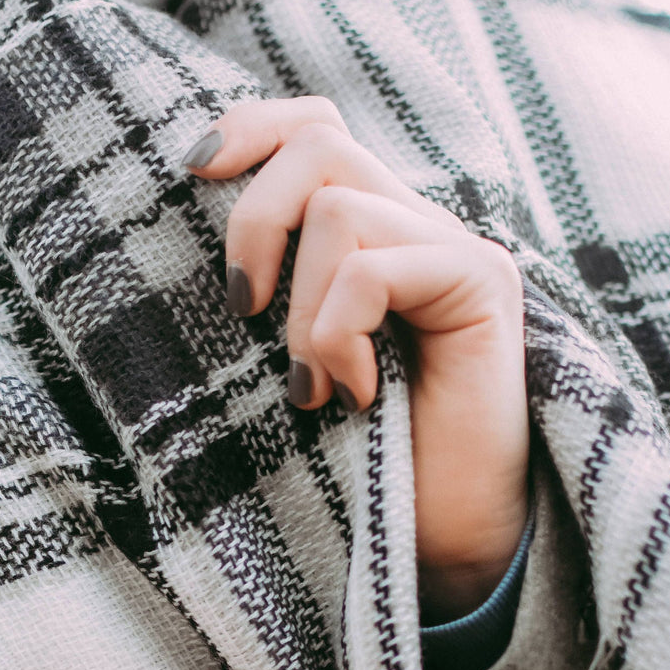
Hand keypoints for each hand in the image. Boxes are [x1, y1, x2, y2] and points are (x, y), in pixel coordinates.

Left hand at [185, 98, 529, 620]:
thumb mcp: (290, 365)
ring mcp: (455, 249)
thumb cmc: (359, 465)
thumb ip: (267, 294)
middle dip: (254, 222)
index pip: (315, 127)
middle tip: (242, 313)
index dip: (252, 127)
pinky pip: (374, 269)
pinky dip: (340, 335)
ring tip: (313, 389)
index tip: (191, 171)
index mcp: (370, 236)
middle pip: (321, 143)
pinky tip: (358, 397)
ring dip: (301, 312)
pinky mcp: (483, 282)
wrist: (445, 543)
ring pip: (339, 210)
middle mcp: (417, 227)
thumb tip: (185, 235)